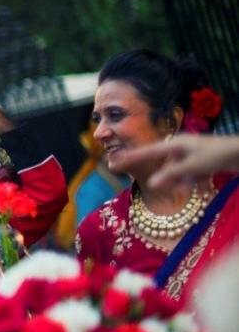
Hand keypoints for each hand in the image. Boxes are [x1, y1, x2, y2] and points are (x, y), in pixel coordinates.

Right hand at [122, 134, 238, 189]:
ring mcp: (192, 155)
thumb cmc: (216, 155)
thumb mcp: (193, 167)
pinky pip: (190, 174)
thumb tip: (151, 183)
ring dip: (185, 182)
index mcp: (175, 144)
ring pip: (180, 172)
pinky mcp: (201, 162)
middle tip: (181, 186)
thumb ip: (172, 175)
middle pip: (167, 166)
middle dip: (172, 178)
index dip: (132, 157)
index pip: (148, 151)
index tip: (115, 162)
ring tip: (195, 187)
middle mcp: (181, 148)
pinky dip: (194, 181)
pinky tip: (201, 185)